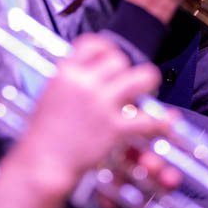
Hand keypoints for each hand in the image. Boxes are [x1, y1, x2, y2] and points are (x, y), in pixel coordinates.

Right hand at [26, 34, 164, 182]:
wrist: (41, 163)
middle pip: (119, 59)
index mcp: (65, 73)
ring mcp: (101, 104)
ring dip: (147, 82)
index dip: (105, 48)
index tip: (109, 56)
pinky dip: (160, 122)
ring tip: (147, 89)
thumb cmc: (42, 136)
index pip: (92, 43)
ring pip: (141, 78)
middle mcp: (84, 83)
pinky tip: (166, 121)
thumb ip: (69, 81)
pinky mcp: (113, 128)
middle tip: (127, 80)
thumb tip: (85, 73)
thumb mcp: (49, 96)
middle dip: (126, 69)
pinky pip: (147, 119)